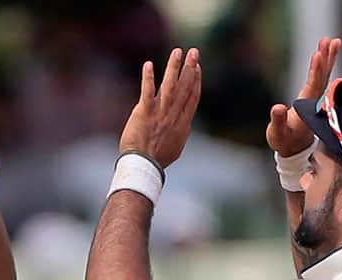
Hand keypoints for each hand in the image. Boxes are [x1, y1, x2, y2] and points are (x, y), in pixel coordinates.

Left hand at [119, 48, 200, 168]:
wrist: (144, 166)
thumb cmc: (158, 159)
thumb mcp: (177, 147)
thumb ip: (180, 132)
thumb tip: (184, 126)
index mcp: (183, 123)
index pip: (192, 97)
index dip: (196, 80)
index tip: (198, 67)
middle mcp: (173, 115)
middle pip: (185, 87)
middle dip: (190, 67)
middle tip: (194, 51)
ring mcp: (160, 113)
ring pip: (170, 85)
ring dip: (174, 67)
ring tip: (178, 51)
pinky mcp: (144, 112)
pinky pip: (147, 92)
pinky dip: (148, 78)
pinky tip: (149, 65)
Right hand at [266, 37, 340, 156]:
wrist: (294, 148)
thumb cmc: (284, 141)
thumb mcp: (277, 133)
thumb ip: (277, 121)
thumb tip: (278, 108)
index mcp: (307, 107)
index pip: (313, 85)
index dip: (316, 70)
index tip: (318, 55)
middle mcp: (314, 101)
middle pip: (323, 77)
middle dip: (326, 59)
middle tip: (330, 41)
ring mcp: (315, 99)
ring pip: (324, 75)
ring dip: (328, 58)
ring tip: (331, 41)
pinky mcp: (313, 97)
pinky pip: (320, 78)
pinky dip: (323, 65)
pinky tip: (323, 55)